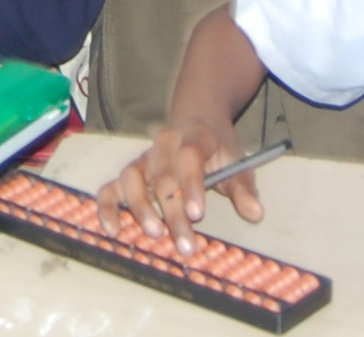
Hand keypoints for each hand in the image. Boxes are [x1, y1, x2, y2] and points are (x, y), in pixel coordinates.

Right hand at [98, 116, 256, 251]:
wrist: (197, 119)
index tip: (198, 214)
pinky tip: (113, 229)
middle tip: (186, 244)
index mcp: (195, 137)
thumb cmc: (218, 148)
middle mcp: (164, 144)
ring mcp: (144, 157)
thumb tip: (255, 214)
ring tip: (155, 234)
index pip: (190, 157)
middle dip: (173, 213)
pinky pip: (111, 187)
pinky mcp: (130, 171)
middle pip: (164, 177)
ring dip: (140, 207)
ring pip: (132, 178)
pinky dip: (108, 207)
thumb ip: (244, 189)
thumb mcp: (237, 162)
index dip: (192, 185)